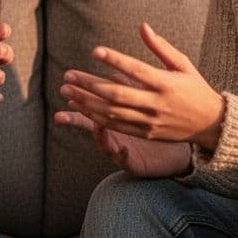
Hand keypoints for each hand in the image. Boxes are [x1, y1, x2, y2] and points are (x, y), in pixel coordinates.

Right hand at [54, 83, 192, 177]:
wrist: (178, 151)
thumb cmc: (160, 126)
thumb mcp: (144, 104)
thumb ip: (129, 90)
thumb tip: (115, 72)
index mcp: (116, 119)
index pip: (94, 107)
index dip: (79, 99)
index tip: (65, 88)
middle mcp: (115, 135)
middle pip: (93, 124)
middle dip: (78, 117)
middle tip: (60, 112)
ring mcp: (122, 151)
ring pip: (106, 144)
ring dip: (99, 136)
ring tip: (95, 125)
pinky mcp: (136, 165)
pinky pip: (127, 162)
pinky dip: (122, 156)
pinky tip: (123, 149)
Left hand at [60, 23, 225, 150]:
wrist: (210, 124)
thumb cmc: (195, 88)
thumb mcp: (182, 64)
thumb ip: (161, 47)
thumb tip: (142, 26)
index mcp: (166, 83)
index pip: (137, 70)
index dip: (115, 60)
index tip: (95, 51)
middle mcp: (156, 103)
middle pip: (117, 94)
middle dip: (89, 84)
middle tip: (68, 75)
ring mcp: (149, 121)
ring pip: (112, 112)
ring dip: (86, 102)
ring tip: (67, 91)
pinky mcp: (145, 133)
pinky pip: (116, 125)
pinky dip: (96, 117)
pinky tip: (81, 107)